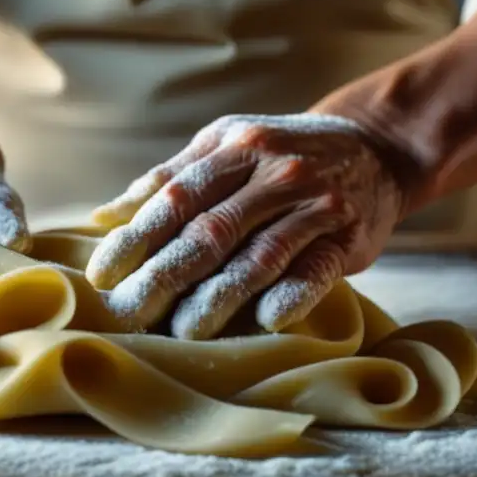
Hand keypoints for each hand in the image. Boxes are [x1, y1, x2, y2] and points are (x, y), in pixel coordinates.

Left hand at [85, 113, 404, 338]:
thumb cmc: (281, 152)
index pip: (175, 198)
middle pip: (210, 231)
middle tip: (128, 314)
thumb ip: (171, 178)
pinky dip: (293, 294)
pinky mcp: (348, 237)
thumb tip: (105, 215)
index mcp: (235, 147)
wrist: (374, 147)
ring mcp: (314, 204)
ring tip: (184, 331)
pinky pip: (316, 269)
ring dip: (219, 296)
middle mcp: (274, 172)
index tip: (102, 275)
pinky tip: (266, 321)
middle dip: (163, 276)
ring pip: (258, 255)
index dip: (136, 238)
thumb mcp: (227, 145)